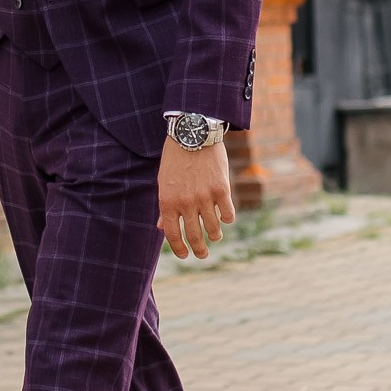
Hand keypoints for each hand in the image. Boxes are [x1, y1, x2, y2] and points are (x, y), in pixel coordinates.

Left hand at [158, 136, 233, 259]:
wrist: (193, 134)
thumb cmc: (175, 159)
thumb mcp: (164, 182)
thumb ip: (165, 206)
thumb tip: (162, 228)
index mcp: (168, 201)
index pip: (172, 235)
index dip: (179, 249)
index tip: (185, 255)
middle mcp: (186, 202)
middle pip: (194, 236)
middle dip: (199, 250)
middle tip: (202, 255)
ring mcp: (205, 196)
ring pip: (213, 228)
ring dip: (214, 236)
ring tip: (215, 236)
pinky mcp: (222, 188)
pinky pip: (228, 214)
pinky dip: (227, 219)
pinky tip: (225, 218)